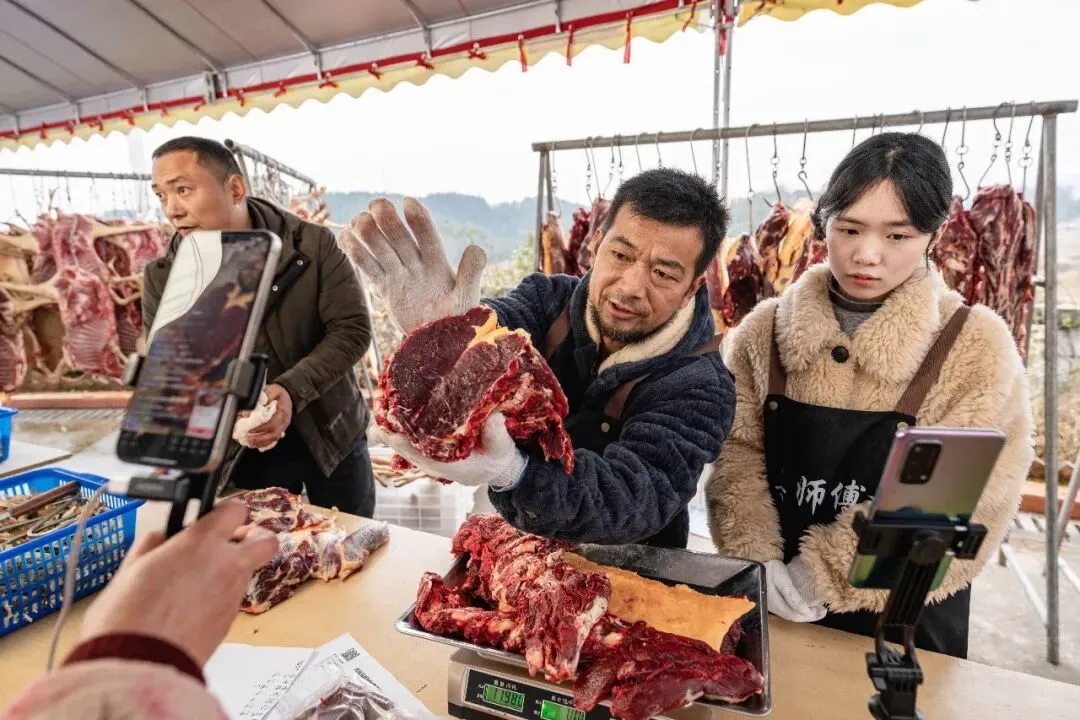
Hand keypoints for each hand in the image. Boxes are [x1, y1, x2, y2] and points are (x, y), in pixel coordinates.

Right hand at [80, 502, 277, 667]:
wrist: (137, 664)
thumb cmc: (126, 617)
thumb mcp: (130, 569)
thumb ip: (153, 545)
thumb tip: (162, 538)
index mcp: (201, 544)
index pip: (234, 510)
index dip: (225, 512)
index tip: (213, 517)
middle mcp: (226, 565)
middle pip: (265, 539)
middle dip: (254, 536)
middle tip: (230, 542)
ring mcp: (232, 594)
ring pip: (246, 570)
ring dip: (231, 569)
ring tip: (195, 581)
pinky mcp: (230, 621)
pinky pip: (232, 598)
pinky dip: (219, 596)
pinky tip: (191, 606)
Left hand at [247, 384, 291, 448]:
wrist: (288, 395)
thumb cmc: (280, 394)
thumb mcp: (273, 390)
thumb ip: (263, 398)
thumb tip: (250, 410)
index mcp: (282, 412)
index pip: (272, 423)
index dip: (261, 428)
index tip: (250, 429)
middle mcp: (284, 421)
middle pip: (274, 434)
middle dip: (260, 439)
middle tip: (249, 439)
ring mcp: (282, 427)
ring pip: (274, 438)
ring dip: (262, 443)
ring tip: (250, 443)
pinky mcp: (280, 429)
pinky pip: (273, 439)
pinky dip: (265, 443)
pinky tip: (256, 444)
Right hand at [341, 197, 486, 334]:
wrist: (439, 342)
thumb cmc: (457, 320)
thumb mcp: (466, 298)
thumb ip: (470, 274)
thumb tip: (476, 248)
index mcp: (438, 265)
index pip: (428, 237)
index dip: (419, 220)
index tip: (408, 201)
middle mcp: (417, 265)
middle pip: (401, 238)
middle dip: (390, 221)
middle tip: (377, 204)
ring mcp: (400, 275)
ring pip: (382, 250)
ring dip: (370, 234)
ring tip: (359, 219)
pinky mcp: (386, 288)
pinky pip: (370, 269)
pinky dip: (358, 254)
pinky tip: (346, 237)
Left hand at [373, 412, 525, 487]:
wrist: (498, 470)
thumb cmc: (499, 458)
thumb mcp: (503, 447)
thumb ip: (497, 434)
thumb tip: (493, 416)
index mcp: (447, 465)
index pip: (417, 451)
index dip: (402, 436)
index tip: (391, 417)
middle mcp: (432, 463)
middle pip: (403, 447)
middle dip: (390, 428)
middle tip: (379, 404)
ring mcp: (428, 459)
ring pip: (401, 445)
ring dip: (391, 427)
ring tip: (380, 404)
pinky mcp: (428, 453)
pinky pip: (407, 442)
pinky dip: (398, 429)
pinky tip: (391, 412)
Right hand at [765, 557, 825, 622]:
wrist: (755, 561)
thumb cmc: (769, 568)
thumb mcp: (782, 579)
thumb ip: (792, 596)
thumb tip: (806, 611)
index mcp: (776, 604)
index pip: (796, 616)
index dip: (810, 616)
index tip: (823, 610)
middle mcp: (774, 607)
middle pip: (794, 617)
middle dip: (810, 615)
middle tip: (823, 610)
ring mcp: (772, 605)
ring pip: (791, 614)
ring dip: (805, 613)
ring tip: (816, 608)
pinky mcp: (773, 600)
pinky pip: (788, 608)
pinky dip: (799, 608)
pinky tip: (804, 604)